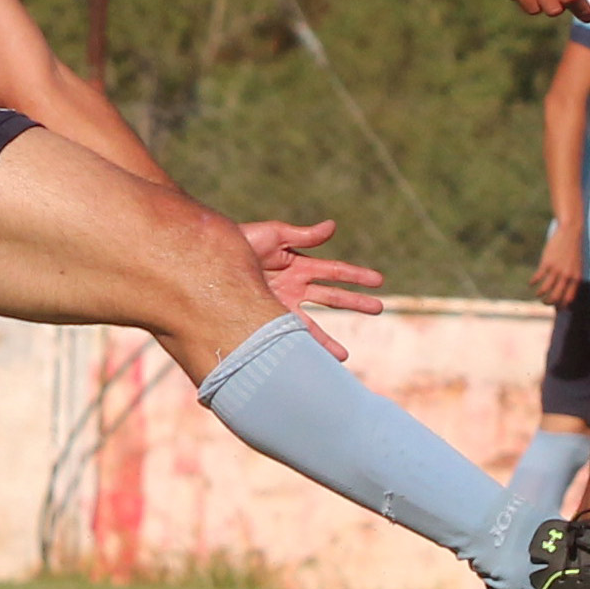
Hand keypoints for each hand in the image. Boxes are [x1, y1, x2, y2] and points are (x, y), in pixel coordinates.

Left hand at [239, 218, 384, 361]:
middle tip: (380, 308)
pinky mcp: (264, 319)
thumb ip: (303, 235)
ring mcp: (280, 306)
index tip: (379, 281)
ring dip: (327, 341)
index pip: (335, 271)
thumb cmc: (240, 242)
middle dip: (356, 303)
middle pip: (332, 297)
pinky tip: (308, 362)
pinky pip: (286, 336)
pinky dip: (299, 348)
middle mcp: (293, 288)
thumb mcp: (274, 235)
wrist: (209, 261)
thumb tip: (333, 226)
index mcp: (298, 265)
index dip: (357, 275)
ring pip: (311, 325)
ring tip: (343, 357)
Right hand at [529, 224, 584, 306]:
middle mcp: (566, 276)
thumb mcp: (576, 266)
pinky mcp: (547, 263)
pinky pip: (538, 277)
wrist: (570, 232)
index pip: (569, 298)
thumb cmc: (573, 250)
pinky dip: (533, 282)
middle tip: (545, 303)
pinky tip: (531, 283)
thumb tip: (565, 289)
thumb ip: (572, 278)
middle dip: (549, 303)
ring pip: (545, 289)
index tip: (556, 308)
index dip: (562, 306)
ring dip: (540, 295)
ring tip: (537, 295)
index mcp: (576, 278)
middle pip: (556, 297)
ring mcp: (556, 270)